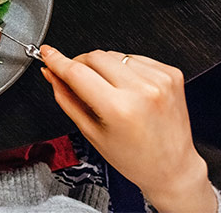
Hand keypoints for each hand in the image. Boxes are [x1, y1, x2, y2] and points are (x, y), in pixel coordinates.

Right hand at [40, 47, 215, 212]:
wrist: (173, 167)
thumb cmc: (134, 158)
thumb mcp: (91, 132)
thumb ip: (67, 98)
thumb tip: (52, 73)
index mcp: (119, 108)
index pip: (77, 72)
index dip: (57, 60)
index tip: (47, 52)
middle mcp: (142, 90)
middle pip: (95, 56)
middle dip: (81, 65)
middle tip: (80, 82)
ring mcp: (159, 80)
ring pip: (114, 54)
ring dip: (105, 68)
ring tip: (112, 93)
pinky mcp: (170, 74)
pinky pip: (135, 58)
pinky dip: (125, 69)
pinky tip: (130, 89)